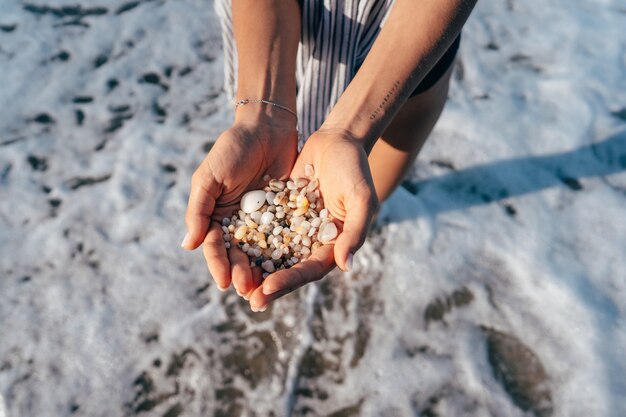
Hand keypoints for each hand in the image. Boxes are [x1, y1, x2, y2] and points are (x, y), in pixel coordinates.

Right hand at [182, 118, 297, 296]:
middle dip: (243, 274)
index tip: (224, 283)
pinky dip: (288, 254)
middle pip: (239, 256)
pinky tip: (292, 269)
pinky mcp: (287, 216)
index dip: (218, 265)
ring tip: (269, 289)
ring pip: (263, 253)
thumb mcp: (209, 177)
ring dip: (264, 272)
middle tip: (250, 292)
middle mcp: (239, 224)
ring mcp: (264, 222)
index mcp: (217, 217)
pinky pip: (287, 238)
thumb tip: (188, 246)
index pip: (215, 247)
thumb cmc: (232, 149)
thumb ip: (199, 210)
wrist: (267, 127)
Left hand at [247, 128, 377, 310]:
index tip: (267, 289)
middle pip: (288, 269)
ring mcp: (294, 228)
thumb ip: (355, 232)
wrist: (338, 140)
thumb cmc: (355, 169)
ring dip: (255, 269)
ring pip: (271, 254)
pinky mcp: (279, 212)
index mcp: (333, 245)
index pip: (309, 270)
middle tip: (249, 300)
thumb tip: (346, 266)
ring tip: (234, 282)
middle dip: (268, 285)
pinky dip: (248, 241)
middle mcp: (312, 242)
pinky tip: (229, 249)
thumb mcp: (361, 199)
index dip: (289, 281)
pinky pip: (261, 230)